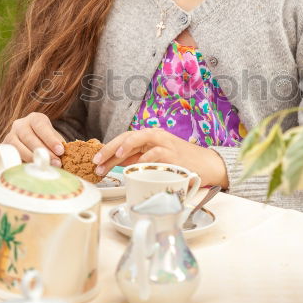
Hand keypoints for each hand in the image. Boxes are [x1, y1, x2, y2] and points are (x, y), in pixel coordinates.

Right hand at [0, 112, 65, 166]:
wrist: (32, 144)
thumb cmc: (47, 142)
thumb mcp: (54, 140)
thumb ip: (58, 146)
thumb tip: (66, 157)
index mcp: (35, 118)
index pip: (41, 126)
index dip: (50, 139)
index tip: (60, 151)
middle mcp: (20, 124)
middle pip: (29, 137)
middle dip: (43, 151)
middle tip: (56, 163)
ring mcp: (10, 135)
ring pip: (17, 146)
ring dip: (31, 158)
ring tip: (44, 166)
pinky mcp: (3, 148)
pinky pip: (7, 154)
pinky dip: (15, 161)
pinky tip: (21, 167)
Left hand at [93, 128, 228, 187]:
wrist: (207, 165)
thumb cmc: (180, 162)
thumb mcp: (155, 159)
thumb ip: (137, 159)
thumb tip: (114, 163)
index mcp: (149, 136)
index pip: (124, 138)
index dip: (108, 147)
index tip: (95, 160)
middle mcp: (156, 136)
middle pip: (128, 136)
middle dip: (110, 148)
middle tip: (97, 161)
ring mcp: (165, 144)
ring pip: (140, 138)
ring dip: (125, 148)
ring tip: (114, 159)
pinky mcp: (173, 154)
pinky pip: (156, 153)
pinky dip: (145, 159)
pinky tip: (136, 166)